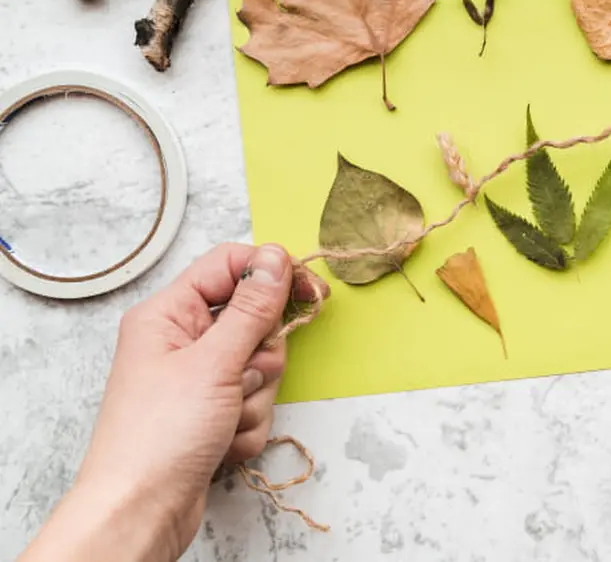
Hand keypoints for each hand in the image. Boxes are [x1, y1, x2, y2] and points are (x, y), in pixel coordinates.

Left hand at [21, 243, 310, 561]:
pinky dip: (247, 425)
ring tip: (226, 419)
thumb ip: (251, 308)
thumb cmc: (159, 435)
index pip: (230, 266)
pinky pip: (253, 403)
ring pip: (260, 367)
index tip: (310, 292)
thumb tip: (275, 258)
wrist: (139, 512)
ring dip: (255, 397)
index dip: (272, 274)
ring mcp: (198, 380)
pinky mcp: (211, 414)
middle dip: (262, 356)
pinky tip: (221, 443)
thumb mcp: (214, 363)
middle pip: (253, 321)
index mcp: (169, 314)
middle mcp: (182, 341)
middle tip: (243, 377)